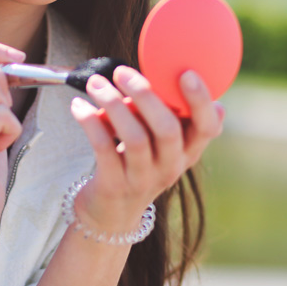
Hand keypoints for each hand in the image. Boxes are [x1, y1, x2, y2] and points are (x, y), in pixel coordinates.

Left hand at [69, 66, 224, 236]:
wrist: (111, 215)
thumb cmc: (136, 164)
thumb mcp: (159, 144)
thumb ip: (165, 112)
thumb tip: (168, 70)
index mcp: (187, 151)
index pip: (208, 128)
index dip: (200, 101)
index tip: (187, 73)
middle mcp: (170, 167)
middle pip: (167, 129)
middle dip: (145, 95)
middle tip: (122, 71)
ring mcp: (143, 179)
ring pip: (134, 137)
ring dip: (112, 104)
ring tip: (95, 83)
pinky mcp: (114, 185)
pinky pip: (103, 148)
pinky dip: (89, 121)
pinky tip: (78, 105)